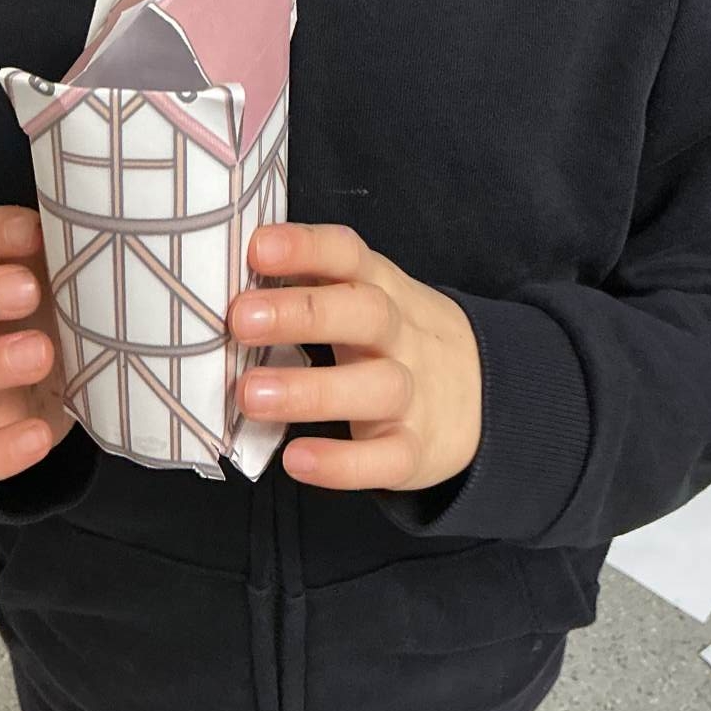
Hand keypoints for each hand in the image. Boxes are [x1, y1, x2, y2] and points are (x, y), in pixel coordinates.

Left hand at [229, 223, 482, 492]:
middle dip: (302, 312)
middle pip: (364, 312)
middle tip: (238, 318)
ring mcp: (415, 393)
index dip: (306, 247)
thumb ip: (309, 284)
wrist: (487, 392)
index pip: (349, 255)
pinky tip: (297, 460)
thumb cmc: (393, 337)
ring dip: (311, 390)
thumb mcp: (365, 297)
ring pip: (375, 386)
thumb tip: (222, 273)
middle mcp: (401, 334)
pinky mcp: (417, 449)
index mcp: (381, 288)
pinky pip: (386, 458)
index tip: (257, 248)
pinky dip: (342, 463)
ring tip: (248, 396)